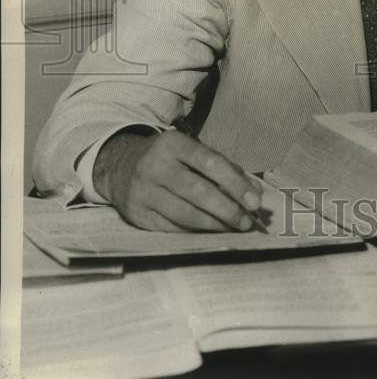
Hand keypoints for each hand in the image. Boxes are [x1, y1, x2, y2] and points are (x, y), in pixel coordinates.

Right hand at [93, 129, 262, 231]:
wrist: (120, 166)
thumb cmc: (170, 159)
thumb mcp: (192, 152)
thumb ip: (225, 169)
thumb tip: (255, 193)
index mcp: (174, 144)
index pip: (210, 163)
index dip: (235, 184)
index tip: (255, 202)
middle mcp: (155, 166)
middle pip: (199, 192)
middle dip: (228, 210)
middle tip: (247, 222)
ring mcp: (143, 192)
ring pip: (185, 214)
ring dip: (215, 225)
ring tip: (233, 229)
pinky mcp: (136, 215)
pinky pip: (172, 229)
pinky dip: (195, 233)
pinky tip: (210, 234)